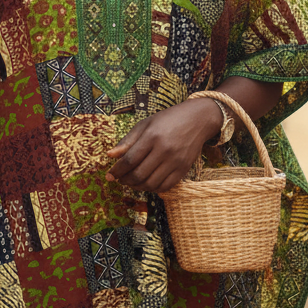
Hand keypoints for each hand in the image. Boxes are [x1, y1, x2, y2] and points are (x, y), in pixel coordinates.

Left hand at [106, 97, 221, 194]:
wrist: (197, 120)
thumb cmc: (168, 120)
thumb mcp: (145, 124)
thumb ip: (128, 140)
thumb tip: (110, 155)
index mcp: (152, 136)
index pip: (130, 160)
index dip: (117, 170)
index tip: (109, 176)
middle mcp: (164, 150)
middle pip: (139, 174)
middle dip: (125, 180)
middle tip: (120, 179)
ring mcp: (176, 161)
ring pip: (151, 183)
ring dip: (137, 186)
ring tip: (132, 182)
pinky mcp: (184, 169)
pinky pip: (165, 186)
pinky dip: (153, 188)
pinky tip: (147, 183)